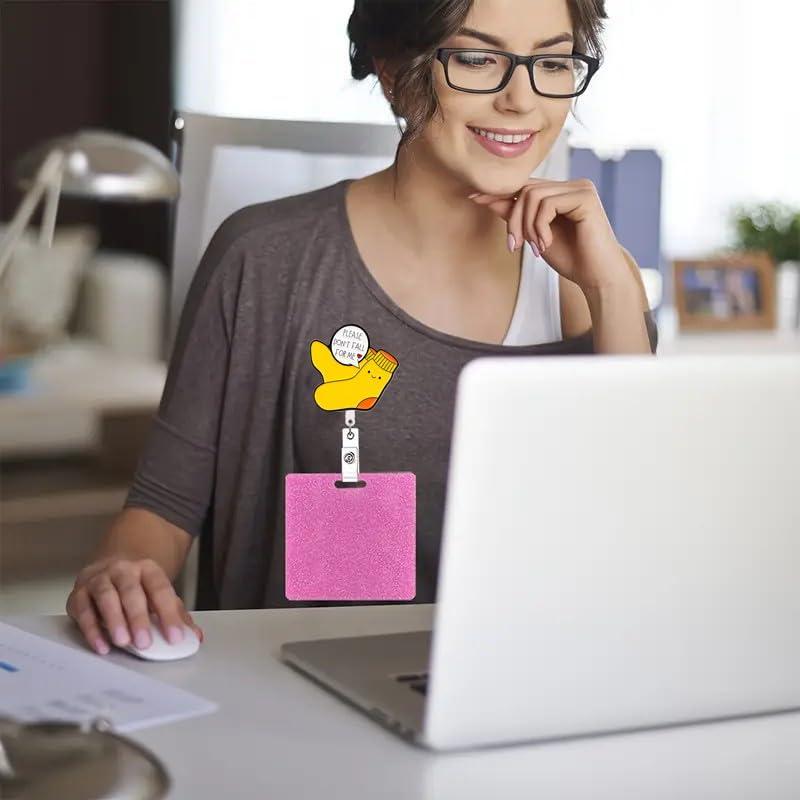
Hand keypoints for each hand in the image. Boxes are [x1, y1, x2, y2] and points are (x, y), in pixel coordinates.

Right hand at [66, 556, 203, 654]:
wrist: (110, 564)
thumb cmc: (139, 586)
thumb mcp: (159, 595)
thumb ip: (176, 615)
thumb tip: (195, 637)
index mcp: (148, 569)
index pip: (160, 589)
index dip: (169, 614)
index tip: (175, 637)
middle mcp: (122, 570)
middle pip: (131, 590)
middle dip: (138, 617)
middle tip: (144, 642)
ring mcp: (98, 579)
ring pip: (105, 596)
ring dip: (114, 620)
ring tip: (122, 642)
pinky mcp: (78, 594)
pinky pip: (82, 610)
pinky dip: (90, 629)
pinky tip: (101, 646)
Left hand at [468, 178, 632, 290]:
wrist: (597, 276)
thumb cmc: (570, 258)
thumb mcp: (534, 236)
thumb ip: (515, 216)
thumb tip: (486, 198)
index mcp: (561, 192)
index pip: (524, 187)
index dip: (498, 193)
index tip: (473, 198)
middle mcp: (571, 185)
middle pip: (525, 190)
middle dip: (513, 219)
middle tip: (515, 246)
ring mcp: (580, 188)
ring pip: (532, 196)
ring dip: (526, 226)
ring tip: (535, 248)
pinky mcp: (585, 197)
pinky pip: (546, 204)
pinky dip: (539, 227)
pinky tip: (545, 245)